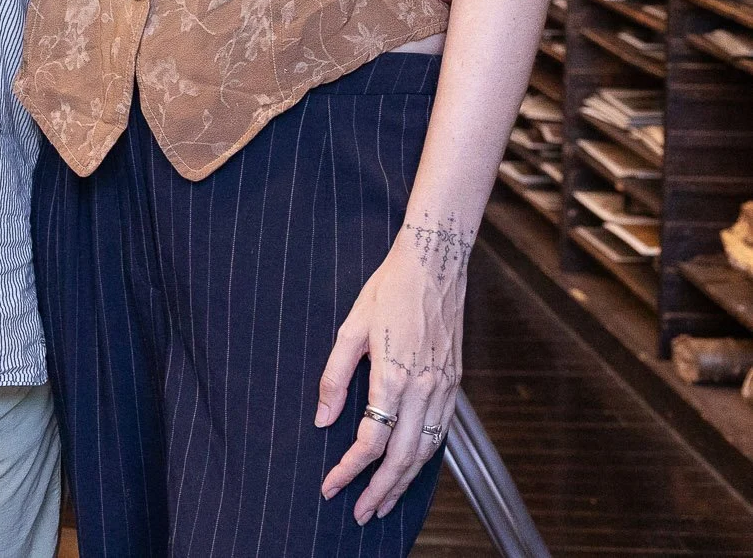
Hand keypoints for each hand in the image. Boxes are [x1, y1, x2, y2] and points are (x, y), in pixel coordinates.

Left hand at [315, 216, 471, 523]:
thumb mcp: (350, 328)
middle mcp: (424, 388)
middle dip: (379, 490)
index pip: (370, 440)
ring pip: (426, 451)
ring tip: (383, 502)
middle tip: (359, 513)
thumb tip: (323, 419)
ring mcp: (444, 388)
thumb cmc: (388, 290)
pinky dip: (424, 458)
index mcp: (394, 376)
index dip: (349, 469)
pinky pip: (440, 432)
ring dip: (405, 482)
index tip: (330, 486)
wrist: (435, 264)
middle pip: (403, 457)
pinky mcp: (454, 383)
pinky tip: (409, 468)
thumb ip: (335, 377)